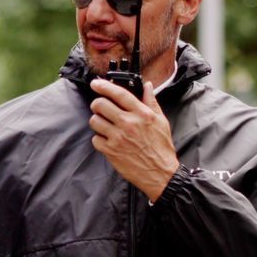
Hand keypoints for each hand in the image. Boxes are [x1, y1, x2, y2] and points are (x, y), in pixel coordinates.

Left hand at [88, 78, 179, 201]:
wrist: (160, 173)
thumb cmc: (161, 148)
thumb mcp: (161, 121)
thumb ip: (151, 102)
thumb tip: (148, 86)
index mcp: (142, 114)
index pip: (119, 94)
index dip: (104, 86)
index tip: (96, 83)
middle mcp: (128, 123)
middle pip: (101, 104)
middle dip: (97, 104)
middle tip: (100, 107)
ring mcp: (118, 137)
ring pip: (95, 121)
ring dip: (97, 121)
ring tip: (105, 125)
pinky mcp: (111, 151)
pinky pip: (95, 139)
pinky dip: (99, 139)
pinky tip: (108, 140)